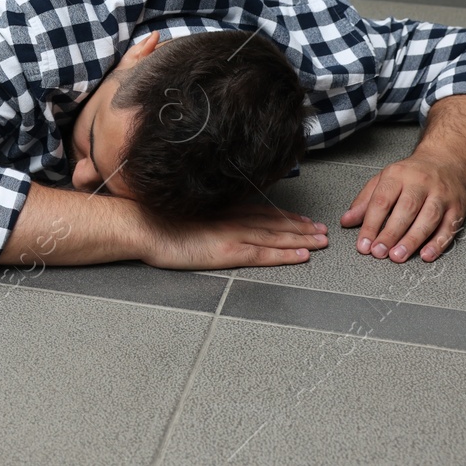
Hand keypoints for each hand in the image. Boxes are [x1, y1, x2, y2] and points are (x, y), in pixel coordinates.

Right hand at [140, 203, 327, 269]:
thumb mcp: (185, 213)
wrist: (142, 224)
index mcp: (222, 209)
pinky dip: (286, 254)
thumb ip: (205, 216)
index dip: (286, 216)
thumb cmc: (155, 219)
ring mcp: (232, 234)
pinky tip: (303, 256)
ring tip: (322, 242)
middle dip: (302, 227)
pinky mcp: (228, 251)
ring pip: (276, 237)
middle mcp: (232, 218)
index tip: (303, 219)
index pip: (262, 212)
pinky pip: (264, 254)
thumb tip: (213, 220)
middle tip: (323, 231)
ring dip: (302, 239)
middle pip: (275, 223)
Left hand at [341, 155, 465, 263]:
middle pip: (406, 209)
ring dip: (413, 240)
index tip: (364, 244)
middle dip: (391, 233)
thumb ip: (364, 201)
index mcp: (398, 175)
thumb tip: (346, 221)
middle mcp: (420, 183)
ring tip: (398, 256)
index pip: (382, 201)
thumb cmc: (411, 174)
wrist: (446, 161)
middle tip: (379, 252)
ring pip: (428, 218)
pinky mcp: (457, 207)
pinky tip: (426, 255)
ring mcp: (441, 195)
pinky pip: (449, 227)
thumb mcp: (383, 180)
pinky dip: (438, 243)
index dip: (371, 225)